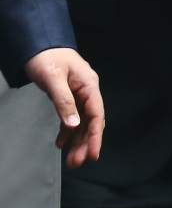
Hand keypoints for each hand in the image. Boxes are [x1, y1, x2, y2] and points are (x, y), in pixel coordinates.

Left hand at [23, 47, 103, 168]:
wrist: (38, 45)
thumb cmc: (47, 56)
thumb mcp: (53, 78)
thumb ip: (63, 101)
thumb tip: (73, 124)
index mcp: (89, 83)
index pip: (97, 113)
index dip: (96, 135)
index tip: (93, 154)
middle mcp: (87, 90)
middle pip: (91, 121)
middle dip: (85, 143)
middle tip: (76, 162)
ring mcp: (78, 94)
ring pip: (82, 122)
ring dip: (77, 141)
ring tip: (71, 160)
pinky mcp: (69, 97)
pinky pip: (72, 118)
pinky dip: (67, 132)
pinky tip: (61, 143)